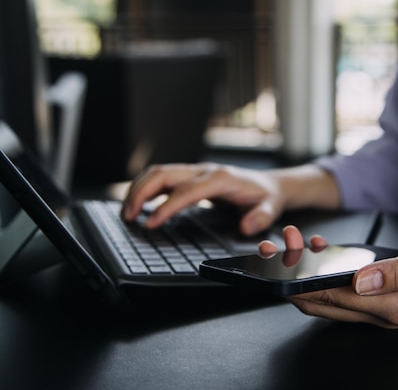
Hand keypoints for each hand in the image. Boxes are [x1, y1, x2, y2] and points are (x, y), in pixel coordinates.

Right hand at [122, 163, 283, 235]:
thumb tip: (246, 226)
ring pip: (158, 172)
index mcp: (220, 178)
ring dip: (139, 189)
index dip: (166, 207)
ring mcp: (196, 171)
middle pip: (164, 174)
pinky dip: (145, 187)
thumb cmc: (266, 197)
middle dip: (141, 193)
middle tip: (128, 216)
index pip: (186, 191)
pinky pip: (162, 177)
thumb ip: (261, 218)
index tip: (150, 223)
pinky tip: (138, 203)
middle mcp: (204, 170)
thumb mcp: (271, 208)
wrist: (269, 184)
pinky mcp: (190, 176)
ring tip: (127, 211)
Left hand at [259, 227, 397, 327]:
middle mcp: (387, 313)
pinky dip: (333, 272)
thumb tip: (359, 280)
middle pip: (325, 303)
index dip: (300, 283)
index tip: (280, 261)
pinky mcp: (393, 297)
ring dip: (311, 274)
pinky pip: (352, 290)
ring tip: (299, 244)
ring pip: (335, 297)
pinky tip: (329, 252)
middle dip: (295, 279)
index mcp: (395, 307)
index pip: (331, 301)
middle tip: (280, 248)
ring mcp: (389, 307)